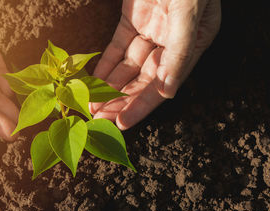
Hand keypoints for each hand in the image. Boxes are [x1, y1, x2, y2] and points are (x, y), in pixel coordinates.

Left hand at [91, 0, 220, 129]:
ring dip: (109, 86)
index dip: (142, 106)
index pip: (163, 86)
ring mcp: (151, 33)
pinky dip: (104, 63)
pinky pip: (117, 48)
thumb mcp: (189, 14)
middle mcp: (171, 45)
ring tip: (91, 104)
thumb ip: (180, 53)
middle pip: (142, 81)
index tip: (120, 123)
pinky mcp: (133, 21)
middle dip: (120, 100)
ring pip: (127, 68)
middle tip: (98, 117)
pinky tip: (92, 79)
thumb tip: (168, 91)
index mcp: (191, 47)